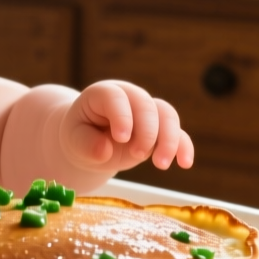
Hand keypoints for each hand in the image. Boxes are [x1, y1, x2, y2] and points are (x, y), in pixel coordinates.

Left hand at [59, 81, 194, 172]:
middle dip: (147, 131)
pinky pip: (178, 133)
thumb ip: (85, 143)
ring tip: (161, 164)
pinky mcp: (160, 130)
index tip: (121, 138)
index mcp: (104, 94)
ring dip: (169, 139)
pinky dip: (184, 146)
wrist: (91, 139)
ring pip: (167, 116)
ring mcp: (148, 112)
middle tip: (137, 155)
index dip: (121, 115)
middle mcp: (130, 97)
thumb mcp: (73, 139)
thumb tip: (104, 150)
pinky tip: (185, 163)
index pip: (116, 98)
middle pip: (147, 106)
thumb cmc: (81, 134)